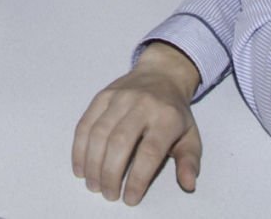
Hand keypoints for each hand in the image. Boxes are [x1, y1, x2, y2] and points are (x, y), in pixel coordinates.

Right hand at [73, 42, 202, 203]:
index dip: (137, 178)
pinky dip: (80, 148)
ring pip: (99, 133)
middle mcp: (142, 104)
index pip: (150, 152)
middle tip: (109, 194)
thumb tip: (188, 183)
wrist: (162, 74)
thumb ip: (189, 161)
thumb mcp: (191, 135)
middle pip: (120, 142)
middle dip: (110, 174)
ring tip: (94, 185)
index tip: (130, 198)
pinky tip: (81, 167)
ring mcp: (120, 97)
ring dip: (93, 163)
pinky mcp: (103, 95)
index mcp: (167, 117)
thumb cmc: (175, 112)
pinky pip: (86, 123)